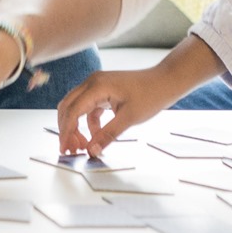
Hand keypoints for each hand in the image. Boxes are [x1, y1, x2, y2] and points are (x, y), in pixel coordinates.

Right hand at [55, 66, 188, 155]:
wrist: (165, 81)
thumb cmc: (151, 94)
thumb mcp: (129, 118)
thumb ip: (107, 135)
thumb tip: (91, 150)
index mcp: (97, 86)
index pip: (72, 111)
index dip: (66, 132)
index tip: (65, 149)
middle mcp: (92, 82)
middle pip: (68, 107)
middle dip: (67, 129)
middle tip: (70, 150)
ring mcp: (97, 85)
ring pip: (76, 108)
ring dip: (75, 126)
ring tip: (81, 146)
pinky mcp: (103, 90)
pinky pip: (88, 108)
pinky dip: (88, 123)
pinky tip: (95, 136)